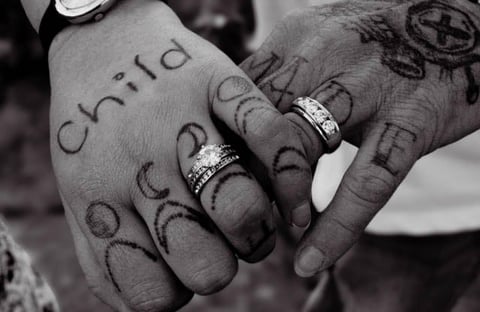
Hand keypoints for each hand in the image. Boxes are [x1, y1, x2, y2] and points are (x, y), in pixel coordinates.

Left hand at [49, 0, 311, 309]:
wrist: (102, 41)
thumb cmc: (92, 128)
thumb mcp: (78, 192)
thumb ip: (104, 251)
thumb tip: (145, 303)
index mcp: (99, 199)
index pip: (151, 293)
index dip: (173, 292)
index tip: (177, 268)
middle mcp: (140, 165)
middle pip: (206, 265)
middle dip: (221, 265)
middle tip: (219, 242)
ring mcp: (182, 121)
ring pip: (243, 210)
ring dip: (258, 231)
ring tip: (250, 219)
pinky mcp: (219, 83)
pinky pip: (271, 136)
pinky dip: (291, 173)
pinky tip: (289, 193)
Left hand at [241, 0, 479, 276]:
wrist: (456, 18)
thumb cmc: (374, 42)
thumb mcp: (318, 42)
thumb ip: (278, 77)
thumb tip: (235, 125)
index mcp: (294, 39)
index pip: (235, 102)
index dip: (221, 147)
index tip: (214, 180)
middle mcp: (324, 56)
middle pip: (258, 126)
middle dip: (242, 175)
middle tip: (236, 210)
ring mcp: (370, 86)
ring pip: (300, 148)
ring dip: (281, 198)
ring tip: (273, 229)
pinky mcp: (412, 118)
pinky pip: (367, 181)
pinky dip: (336, 227)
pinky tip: (312, 259)